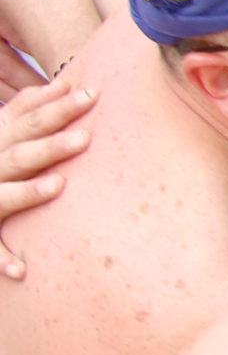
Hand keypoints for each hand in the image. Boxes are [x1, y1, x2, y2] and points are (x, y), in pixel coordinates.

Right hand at [0, 72, 94, 278]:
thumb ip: (24, 111)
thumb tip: (62, 83)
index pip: (28, 122)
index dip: (56, 107)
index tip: (90, 93)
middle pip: (19, 155)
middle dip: (49, 146)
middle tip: (86, 137)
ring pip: (2, 196)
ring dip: (27, 193)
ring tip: (58, 185)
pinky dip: (1, 258)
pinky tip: (22, 271)